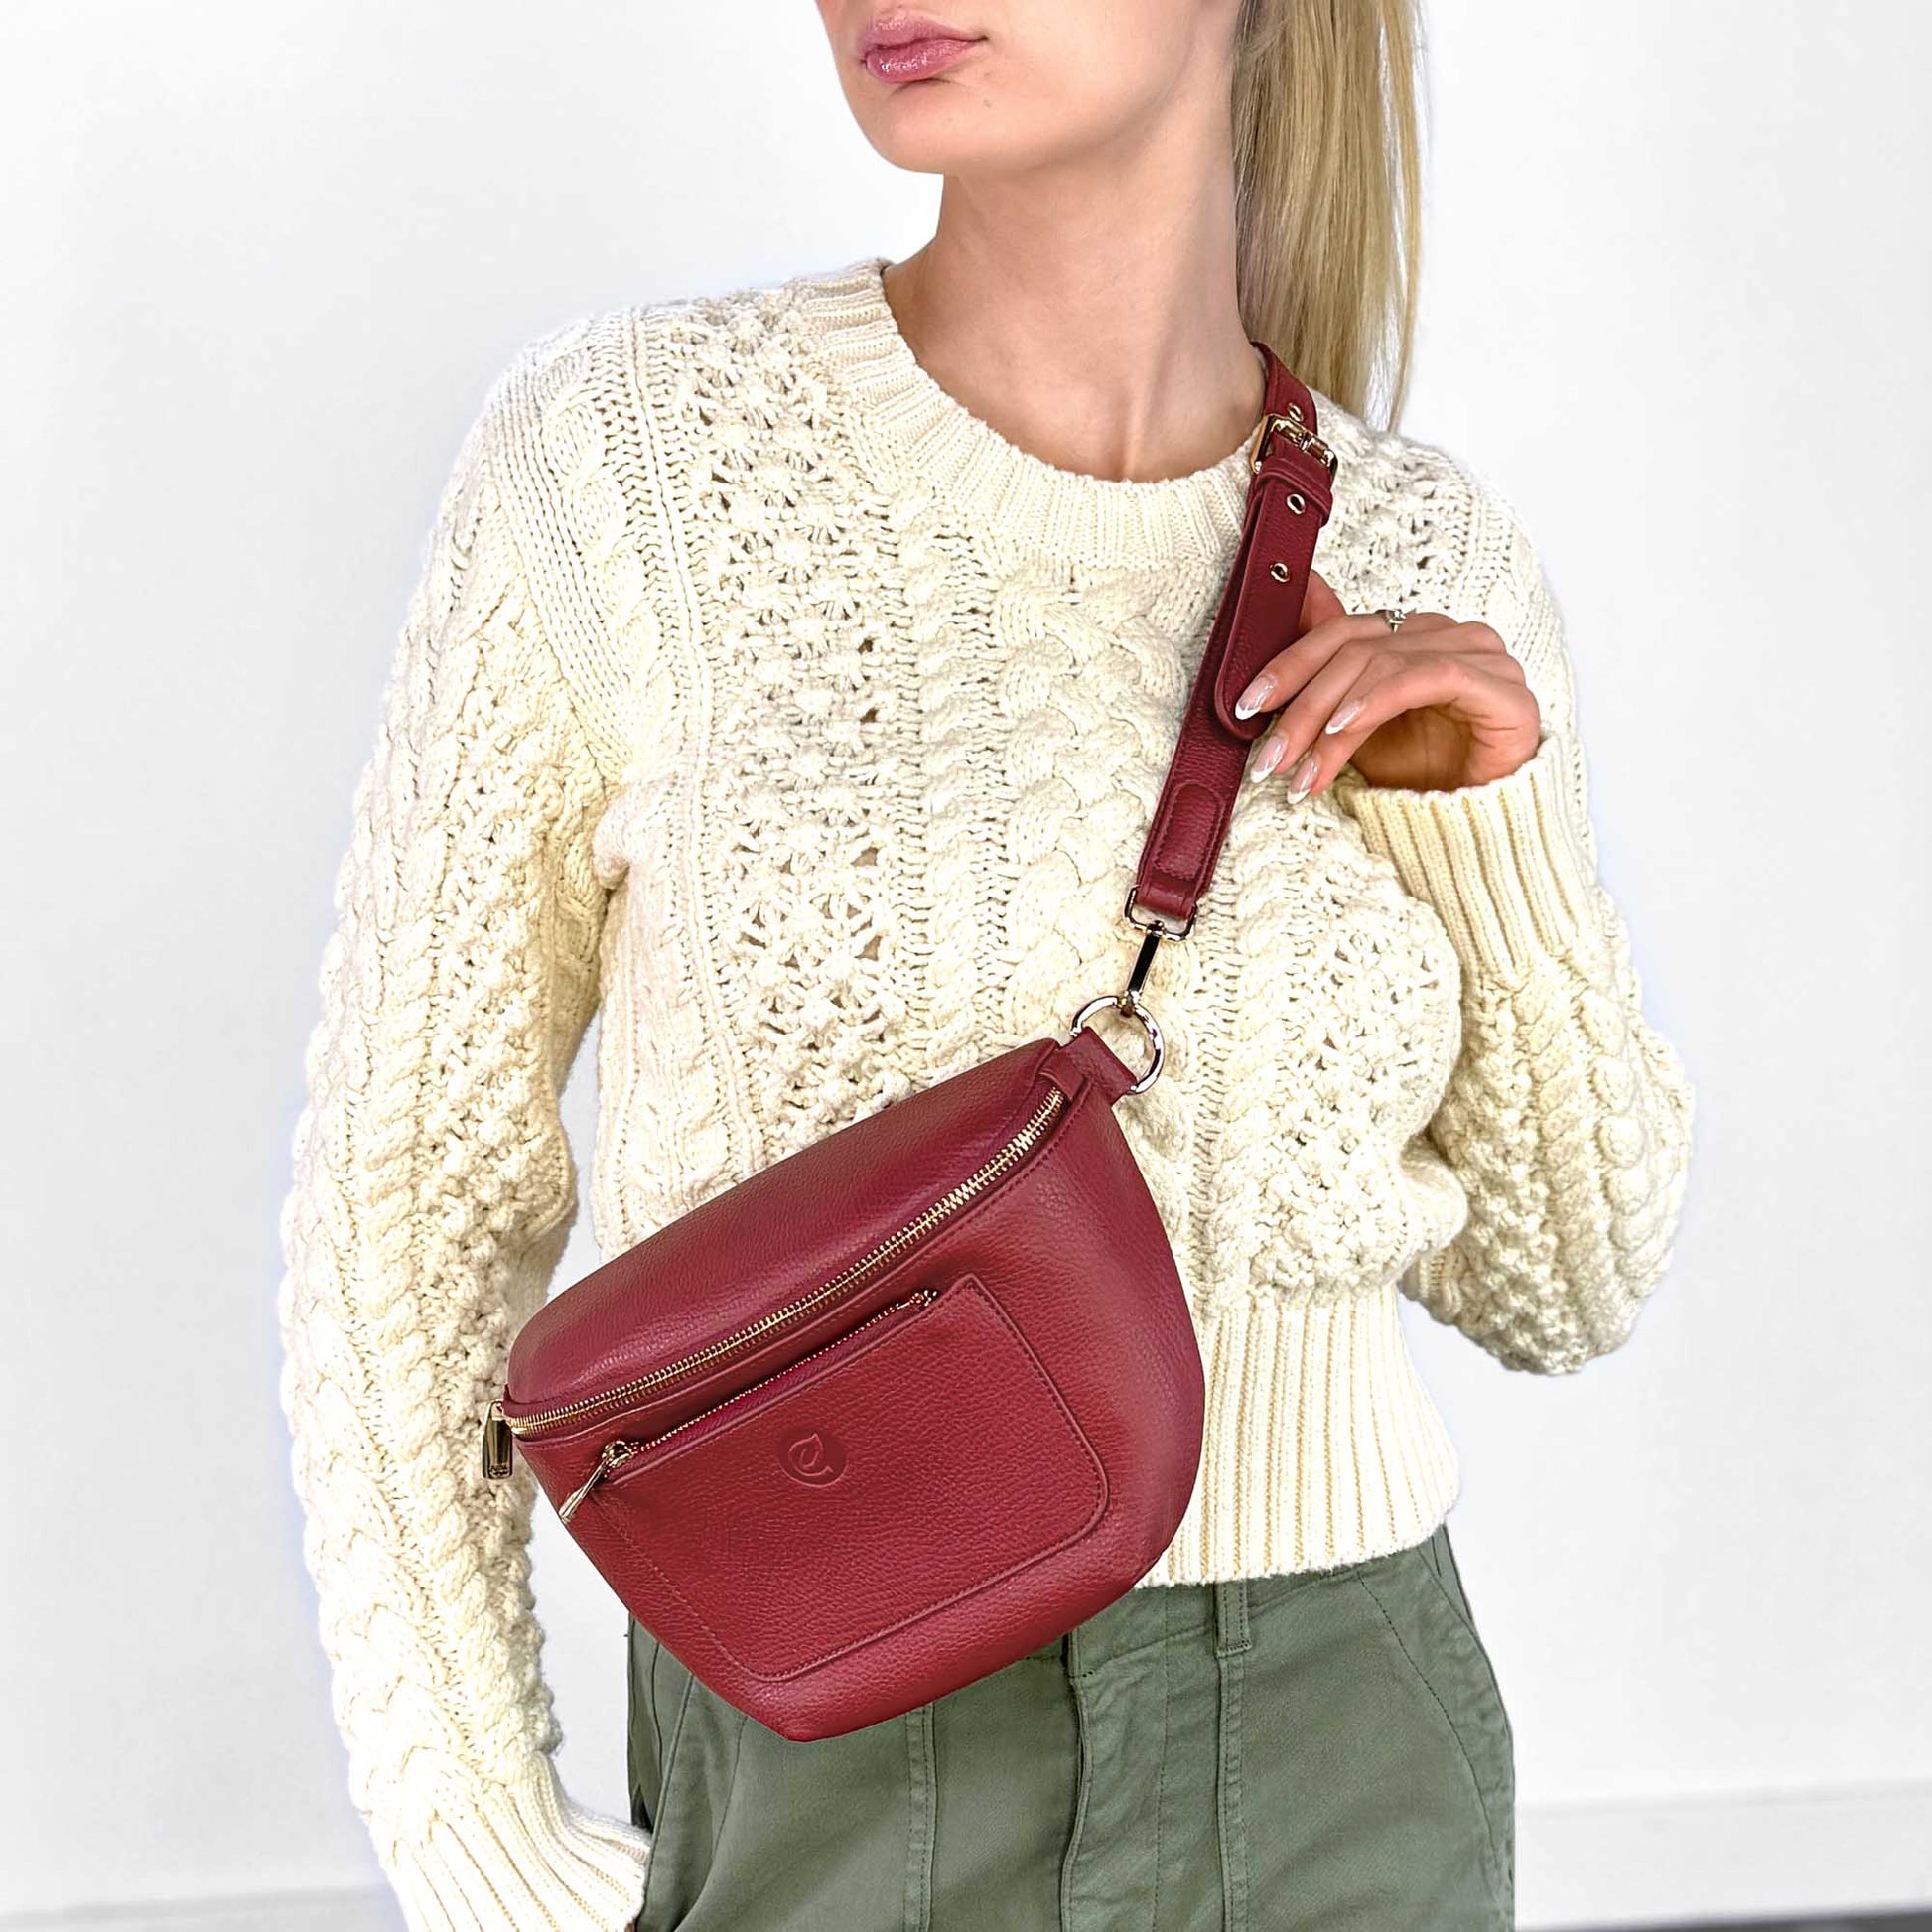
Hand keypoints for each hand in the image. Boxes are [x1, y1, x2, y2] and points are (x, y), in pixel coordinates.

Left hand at [1234, 569, 1540, 800]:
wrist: (1476, 823)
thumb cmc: (1420, 772)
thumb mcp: (1353, 724)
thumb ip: (1327, 669)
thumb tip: (1293, 597)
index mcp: (1415, 633)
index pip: (1341, 632)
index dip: (1289, 665)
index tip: (1246, 707)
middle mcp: (1450, 634)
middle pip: (1356, 649)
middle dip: (1302, 707)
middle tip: (1269, 756)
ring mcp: (1482, 654)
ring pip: (1383, 664)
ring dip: (1329, 720)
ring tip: (1301, 768)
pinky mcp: (1502, 686)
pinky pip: (1428, 676)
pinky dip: (1377, 700)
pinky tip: (1344, 729)